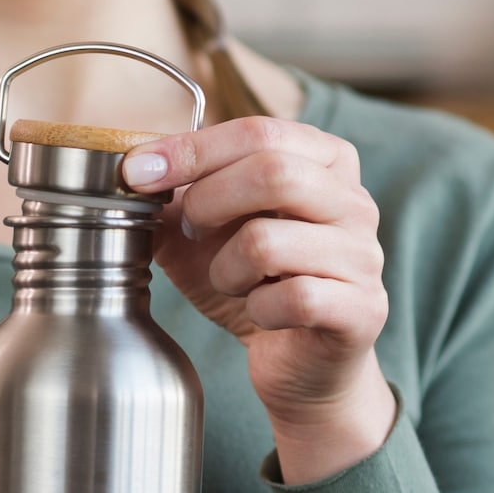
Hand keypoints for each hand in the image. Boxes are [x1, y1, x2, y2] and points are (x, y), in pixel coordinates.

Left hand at [122, 118, 396, 482]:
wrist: (298, 361)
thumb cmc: (254, 284)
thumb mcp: (201, 234)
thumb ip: (171, 198)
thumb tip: (129, 173)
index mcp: (325, 161)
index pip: (258, 131)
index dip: (190, 149)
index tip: (136, 173)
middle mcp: (355, 200)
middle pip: (273, 172)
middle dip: (208, 203)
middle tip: (190, 233)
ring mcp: (364, 255)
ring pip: (269, 242)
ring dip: (225, 269)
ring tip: (229, 282)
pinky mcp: (363, 309)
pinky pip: (293, 298)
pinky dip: (257, 309)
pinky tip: (259, 313)